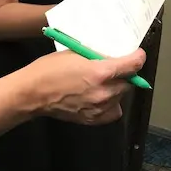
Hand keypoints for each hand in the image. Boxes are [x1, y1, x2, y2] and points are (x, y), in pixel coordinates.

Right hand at [27, 49, 144, 124]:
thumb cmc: (50, 69)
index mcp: (101, 72)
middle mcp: (105, 92)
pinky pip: (113, 111)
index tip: (137, 54)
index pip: (133, 65)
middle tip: (115, 68)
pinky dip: (111, 104)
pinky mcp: (93, 119)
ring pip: (121, 97)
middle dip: (125, 74)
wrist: (32, 93)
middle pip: (129, 82)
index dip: (138, 57)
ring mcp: (99, 108)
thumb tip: (113, 55)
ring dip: (117, 88)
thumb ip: (97, 56)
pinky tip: (102, 97)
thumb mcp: (75, 52)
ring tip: (105, 83)